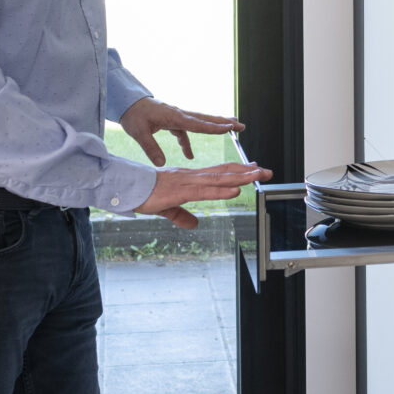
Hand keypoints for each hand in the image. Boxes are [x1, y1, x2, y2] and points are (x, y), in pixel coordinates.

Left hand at [120, 97, 244, 165]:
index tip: (229, 128)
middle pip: (206, 119)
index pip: (198, 124)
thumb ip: (151, 148)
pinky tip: (189, 154)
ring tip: (229, 130)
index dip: (214, 127)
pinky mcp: (171, 121)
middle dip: (224, 122)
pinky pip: (185, 131)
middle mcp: (179, 115)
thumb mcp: (139, 133)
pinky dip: (188, 142)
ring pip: (199, 123)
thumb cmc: (132, 115)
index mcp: (174, 117)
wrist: (125, 103)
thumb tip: (161, 163)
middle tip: (240, 125)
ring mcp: (176, 118)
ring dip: (214, 126)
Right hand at [137, 162, 272, 229]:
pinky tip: (235, 190)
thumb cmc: (144, 194)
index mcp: (190, 178)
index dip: (237, 170)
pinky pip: (205, 190)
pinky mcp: (181, 191)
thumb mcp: (167, 208)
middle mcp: (193, 176)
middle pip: (225, 172)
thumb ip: (182, 216)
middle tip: (267, 170)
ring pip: (220, 178)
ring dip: (241, 177)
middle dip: (247, 172)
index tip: (254, 168)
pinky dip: (222, 190)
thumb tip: (194, 225)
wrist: (126, 187)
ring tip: (258, 175)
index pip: (219, 172)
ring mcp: (188, 181)